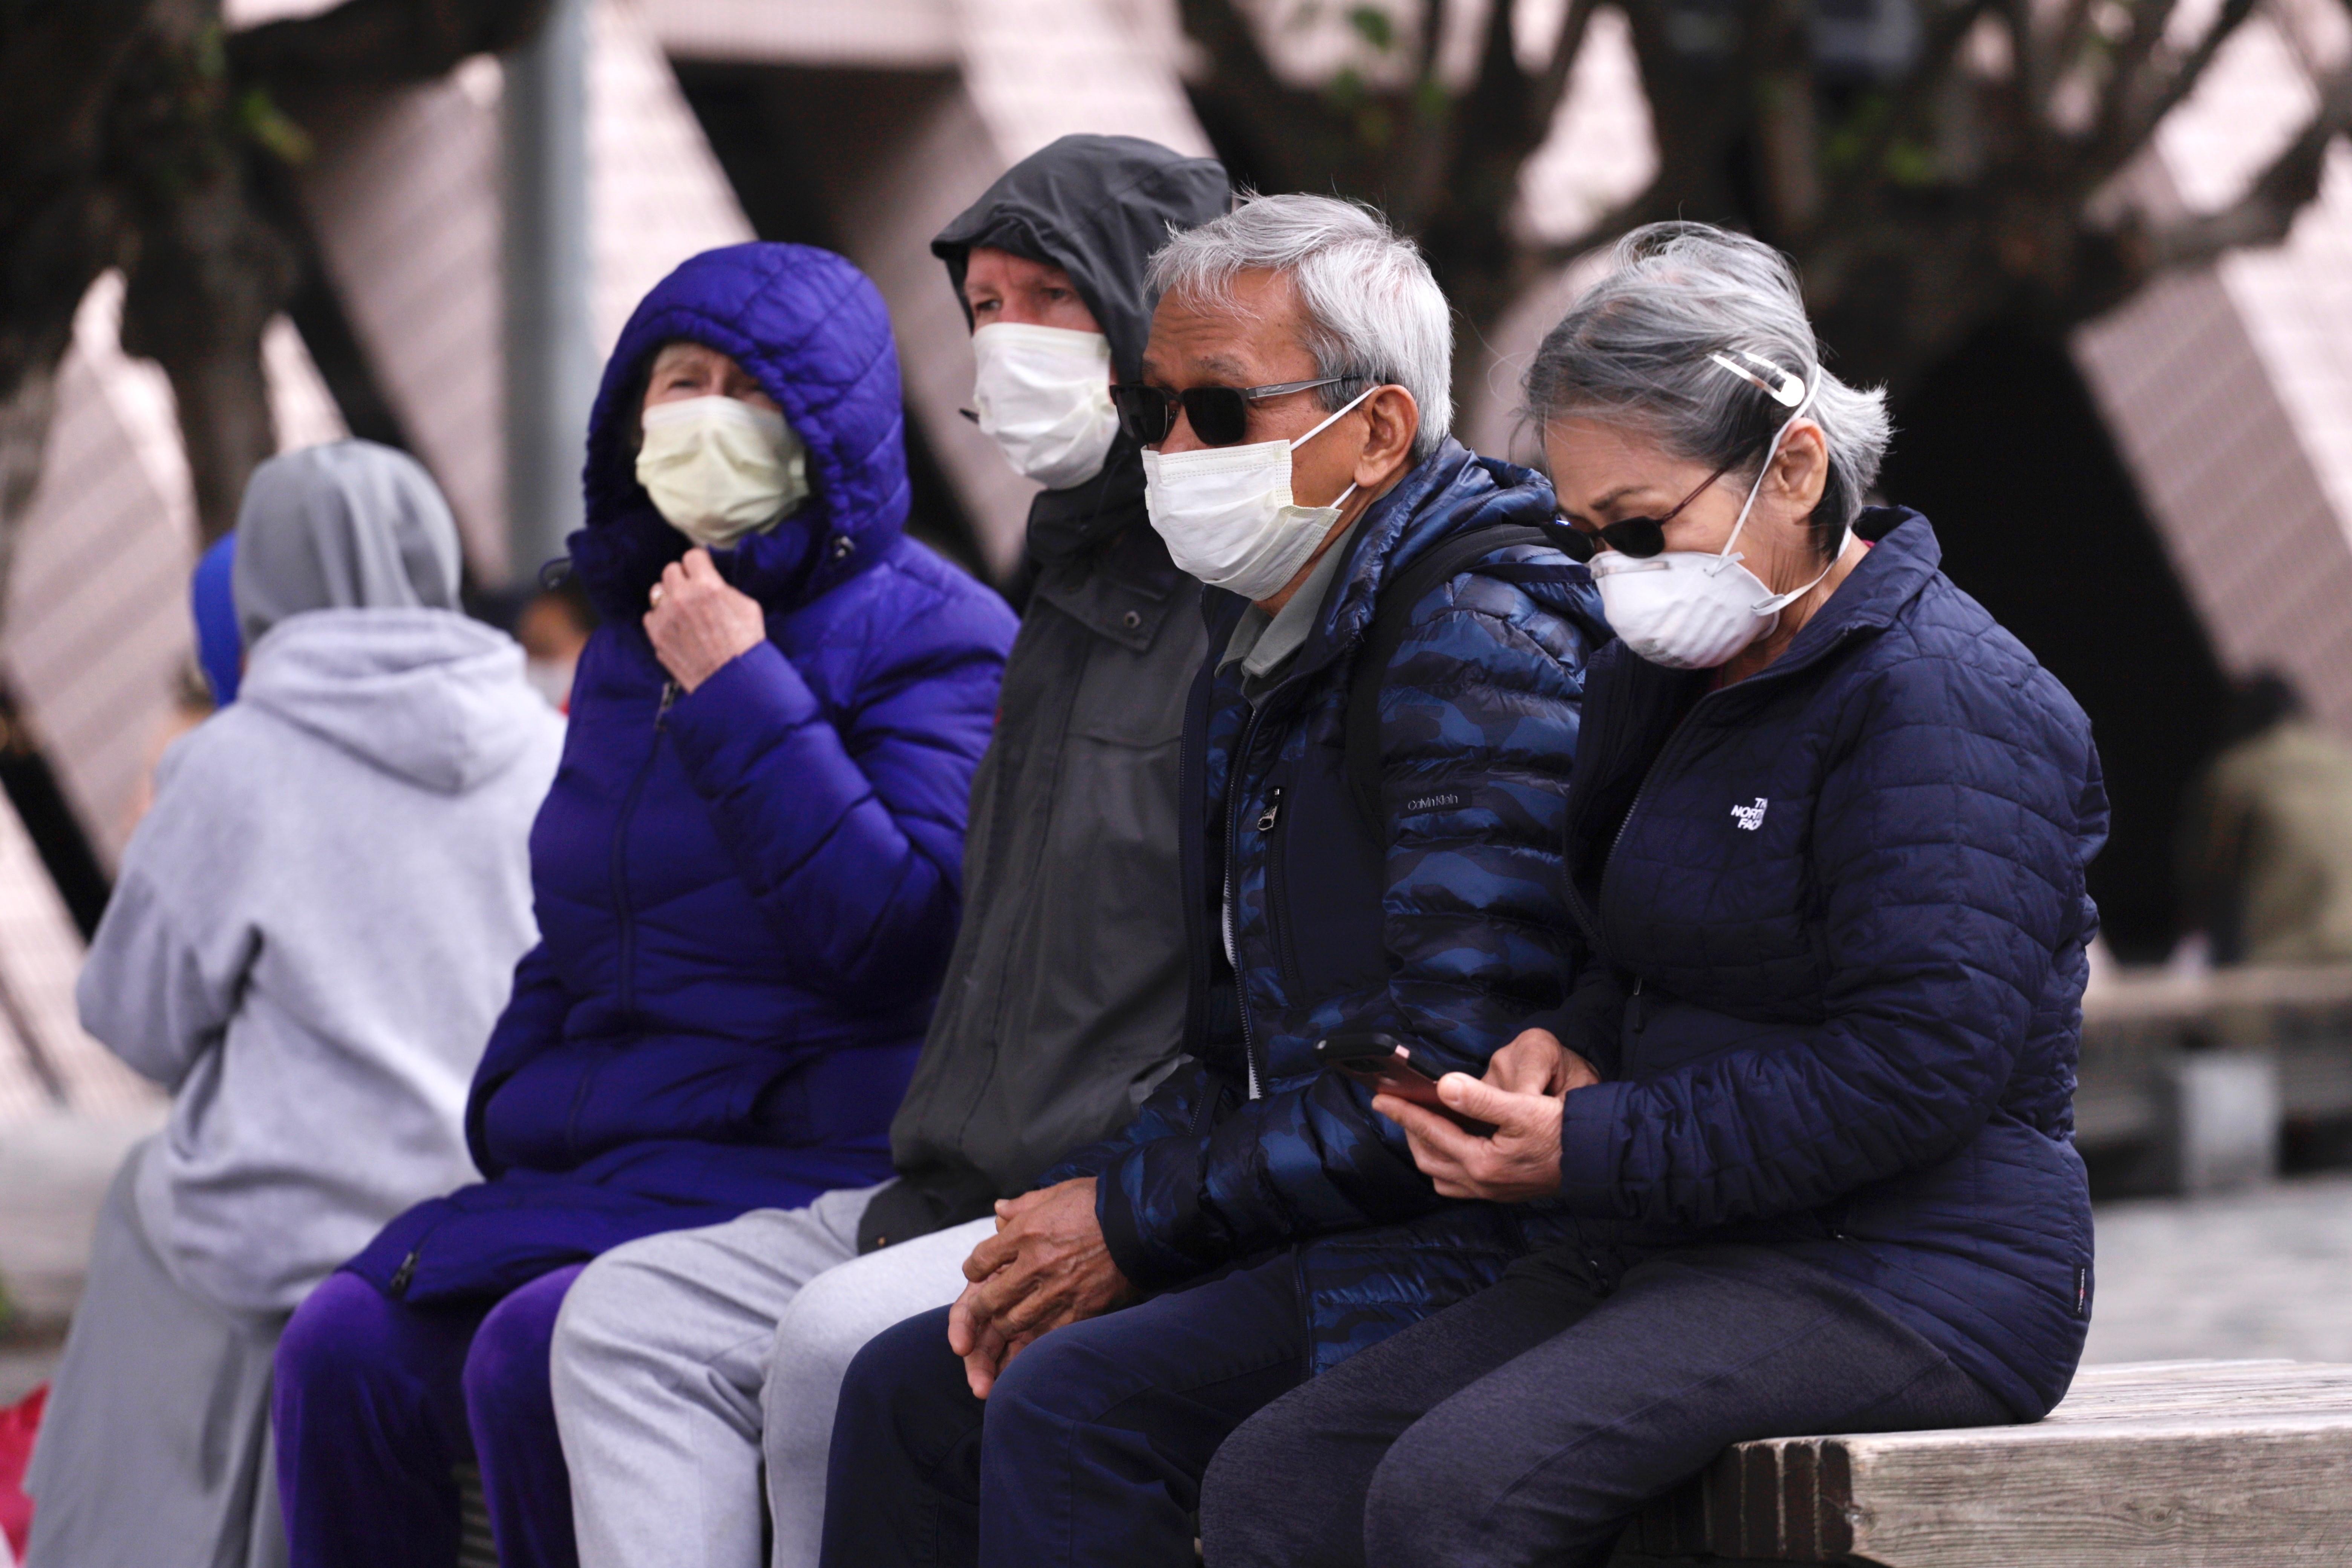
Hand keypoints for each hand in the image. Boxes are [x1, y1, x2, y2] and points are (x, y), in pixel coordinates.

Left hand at [643, 548, 765, 690]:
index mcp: (706, 585)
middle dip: (683, 577)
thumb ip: (724, 588)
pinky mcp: (656, 636)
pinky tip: (676, 628)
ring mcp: (665, 617)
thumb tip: (712, 582)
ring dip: (669, 596)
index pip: (692, 556)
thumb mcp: (748, 606)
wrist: (733, 682)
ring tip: (682, 609)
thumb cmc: (746, 644)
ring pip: (657, 591)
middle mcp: (681, 597)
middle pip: (670, 570)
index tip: (702, 569)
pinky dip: (661, 619)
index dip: (699, 563)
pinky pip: (650, 616)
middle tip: (693, 590)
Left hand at [946, 1178, 1132, 1398]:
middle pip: (991, 1299)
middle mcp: (1036, 1264)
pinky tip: (1033, 1337)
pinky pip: (1046, 1335)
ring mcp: (1058, 1291)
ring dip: (1005, 1325)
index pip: (981, 1259)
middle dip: (981, 1307)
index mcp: (1027, 1232)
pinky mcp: (1081, 1310)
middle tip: (984, 1308)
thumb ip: (1025, 1203)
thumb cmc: (1101, 1202)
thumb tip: (999, 1209)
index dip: (974, 1269)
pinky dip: (1034, 1339)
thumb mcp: (1058, 1192)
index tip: (977, 1272)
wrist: (1144, 1222)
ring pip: (1013, 1322)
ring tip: (1006, 1323)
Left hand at [1373, 1028, 1598, 1202]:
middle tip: (1399, 1108)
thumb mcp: (1523, 1108)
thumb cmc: (1564, 1131)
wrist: (1599, 1158)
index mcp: (1481, 1162)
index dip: (1404, 1113)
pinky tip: (1453, 1146)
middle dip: (1410, 1132)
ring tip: (1422, 1124)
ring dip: (1427, 1149)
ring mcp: (1492, 1191)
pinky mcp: (1503, 1190)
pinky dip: (1446, 1163)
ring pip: (1441, 1175)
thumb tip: (1443, 1086)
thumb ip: (1481, 1099)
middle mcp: (1481, 1182)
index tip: (1381, 1099)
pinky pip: (1459, 1182)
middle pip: (1428, 1158)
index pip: (1430, 1132)